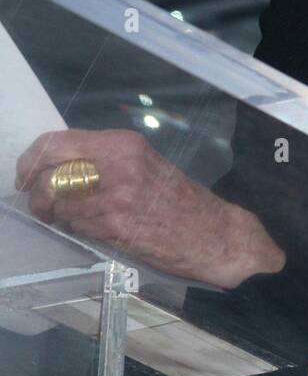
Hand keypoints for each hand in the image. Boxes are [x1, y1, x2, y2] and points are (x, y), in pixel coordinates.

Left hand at [15, 128, 285, 288]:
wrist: (212, 234)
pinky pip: (74, 224)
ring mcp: (117, 195)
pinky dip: (70, 228)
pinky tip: (83, 229)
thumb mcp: (142, 165)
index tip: (27, 174)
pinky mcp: (118, 226)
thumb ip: (103, 161)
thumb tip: (56, 167)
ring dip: (52, 213)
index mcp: (123, 144)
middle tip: (38, 201)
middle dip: (35, 188)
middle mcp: (118, 163)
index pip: (56, 142)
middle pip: (49, 169)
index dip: (32, 159)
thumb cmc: (177, 201)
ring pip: (56, 200)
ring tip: (64, 218)